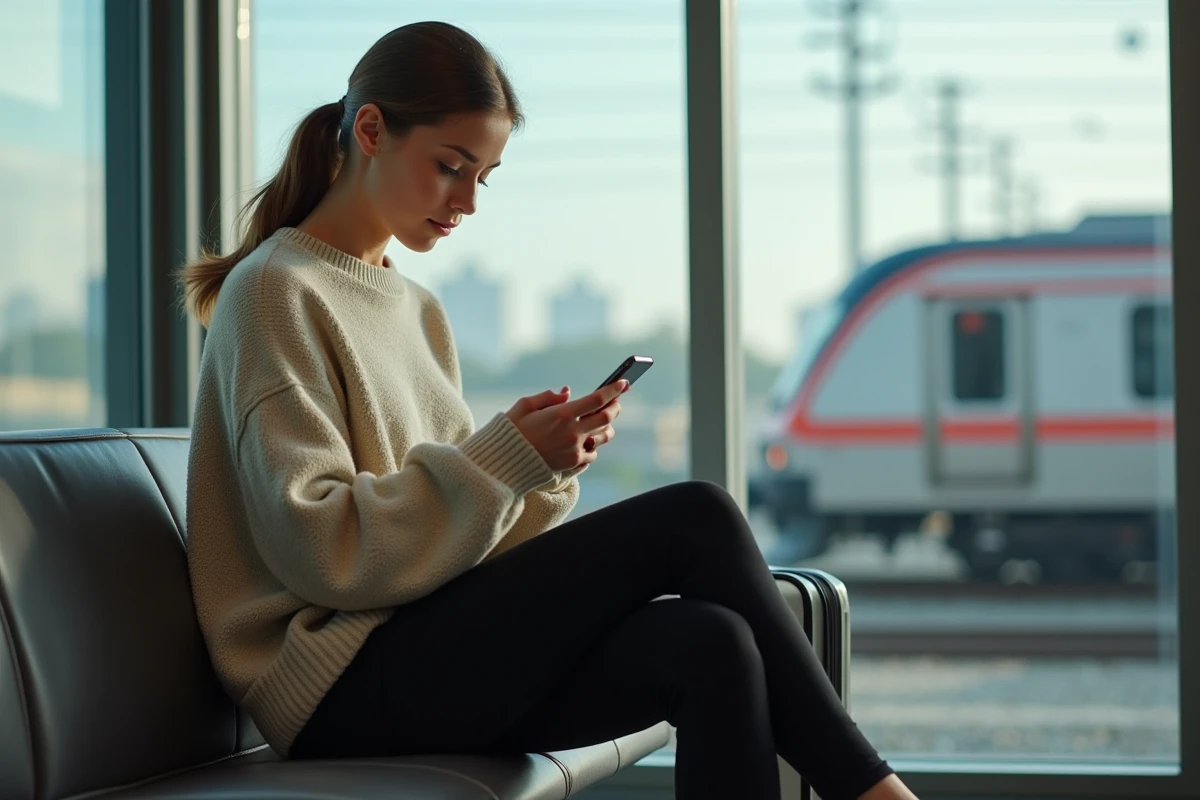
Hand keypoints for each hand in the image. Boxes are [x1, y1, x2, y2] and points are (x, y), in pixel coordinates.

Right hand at [505, 380, 629, 470]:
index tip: (624, 383)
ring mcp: (574, 449)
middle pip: (607, 418)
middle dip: (615, 407)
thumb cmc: (513, 430)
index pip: (597, 399)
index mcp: (562, 414)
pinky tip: (586, 440)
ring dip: (605, 428)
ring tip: (601, 422)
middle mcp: (572, 432)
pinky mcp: (572, 464)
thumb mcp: (525, 405)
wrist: (505, 463)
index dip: (614, 390)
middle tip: (616, 402)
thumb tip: (567, 393)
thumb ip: (548, 397)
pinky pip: (592, 454)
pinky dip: (592, 446)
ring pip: (603, 437)